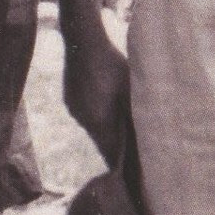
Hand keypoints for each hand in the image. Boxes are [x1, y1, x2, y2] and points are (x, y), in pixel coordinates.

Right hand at [59, 30, 132, 157]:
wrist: (83, 43)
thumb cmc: (113, 65)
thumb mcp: (130, 90)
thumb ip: (134, 115)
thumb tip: (144, 135)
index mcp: (100, 120)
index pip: (110, 150)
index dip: (120, 160)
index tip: (128, 171)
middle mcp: (84, 119)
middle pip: (101, 138)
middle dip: (115, 143)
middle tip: (130, 149)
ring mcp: (74, 109)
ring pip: (93, 125)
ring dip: (105, 126)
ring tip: (118, 123)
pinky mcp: (70, 99)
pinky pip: (85, 113)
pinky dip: (97, 113)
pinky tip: (104, 102)